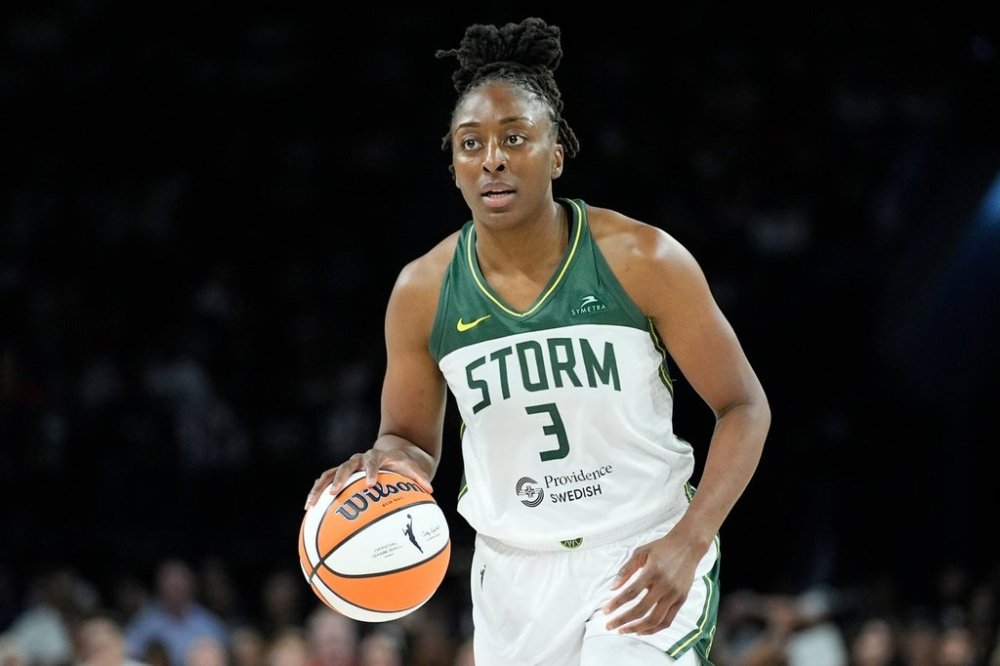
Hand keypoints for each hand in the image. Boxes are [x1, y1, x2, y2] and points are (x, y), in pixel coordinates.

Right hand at [303, 448, 433, 509]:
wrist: (391, 452)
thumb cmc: (403, 463)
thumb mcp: (413, 467)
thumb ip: (420, 476)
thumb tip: (430, 489)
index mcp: (377, 456)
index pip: (373, 461)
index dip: (371, 471)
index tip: (370, 483)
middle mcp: (360, 459)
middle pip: (347, 465)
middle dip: (340, 478)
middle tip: (334, 492)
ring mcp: (348, 467)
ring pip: (330, 473)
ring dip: (320, 488)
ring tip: (311, 505)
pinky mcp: (340, 474)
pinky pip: (325, 482)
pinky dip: (317, 493)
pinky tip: (309, 509)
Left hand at [602, 531, 702, 634]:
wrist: (688, 546)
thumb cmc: (661, 548)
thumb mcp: (640, 552)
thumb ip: (626, 570)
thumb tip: (612, 588)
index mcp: (652, 572)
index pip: (630, 593)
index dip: (616, 604)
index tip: (605, 611)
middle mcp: (664, 585)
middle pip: (640, 610)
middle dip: (622, 621)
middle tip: (609, 625)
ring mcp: (674, 595)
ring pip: (654, 619)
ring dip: (636, 628)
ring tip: (623, 630)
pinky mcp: (681, 600)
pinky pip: (667, 621)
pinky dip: (654, 629)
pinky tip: (641, 630)